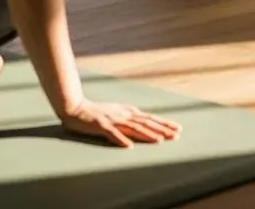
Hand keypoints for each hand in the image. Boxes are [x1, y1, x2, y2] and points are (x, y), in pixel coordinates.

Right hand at [60, 98, 181, 148]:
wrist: (76, 108)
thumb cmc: (97, 112)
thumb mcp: (118, 112)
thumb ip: (130, 117)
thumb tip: (145, 122)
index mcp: (128, 112)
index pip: (150, 118)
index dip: (164, 124)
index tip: (178, 129)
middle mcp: (124, 114)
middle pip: (146, 122)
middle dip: (162, 129)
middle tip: (176, 135)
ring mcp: (113, 119)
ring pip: (133, 128)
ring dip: (147, 134)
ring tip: (159, 140)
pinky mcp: (101, 125)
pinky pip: (112, 134)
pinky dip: (121, 139)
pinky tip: (129, 146)